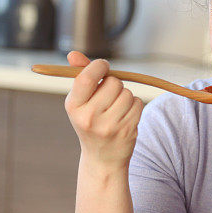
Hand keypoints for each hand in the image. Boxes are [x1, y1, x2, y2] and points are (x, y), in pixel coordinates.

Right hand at [64, 51, 143, 166]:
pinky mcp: (127, 130)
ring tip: (116, 109)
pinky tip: (124, 117)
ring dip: (125, 96)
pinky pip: (138, 103)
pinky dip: (134, 106)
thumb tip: (73, 54)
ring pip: (128, 93)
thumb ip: (80, 76)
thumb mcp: (80, 102)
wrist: (102, 159)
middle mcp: (89, 117)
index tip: (103, 66)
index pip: (87, 77)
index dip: (99, 66)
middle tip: (108, 97)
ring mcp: (109, 126)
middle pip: (113, 83)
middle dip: (114, 84)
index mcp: (73, 107)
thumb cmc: (90, 123)